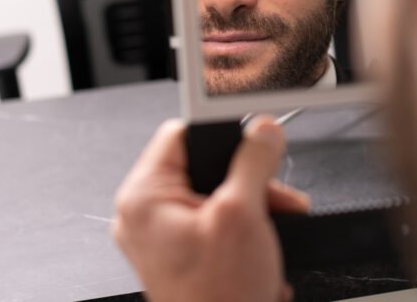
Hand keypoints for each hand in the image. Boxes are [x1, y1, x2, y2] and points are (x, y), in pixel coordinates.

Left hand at [112, 117, 309, 301]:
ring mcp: (163, 239)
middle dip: (249, 179)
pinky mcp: (183, 257)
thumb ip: (254, 161)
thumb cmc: (218, 298)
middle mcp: (146, 216)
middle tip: (272, 195)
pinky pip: (216, 223)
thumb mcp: (244, 214)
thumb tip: (262, 132)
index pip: (181, 133)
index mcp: (144, 197)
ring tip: (272, 225)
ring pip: (216, 195)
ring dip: (254, 206)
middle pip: (205, 166)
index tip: (252, 139)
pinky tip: (261, 247)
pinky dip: (245, 230)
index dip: (223, 134)